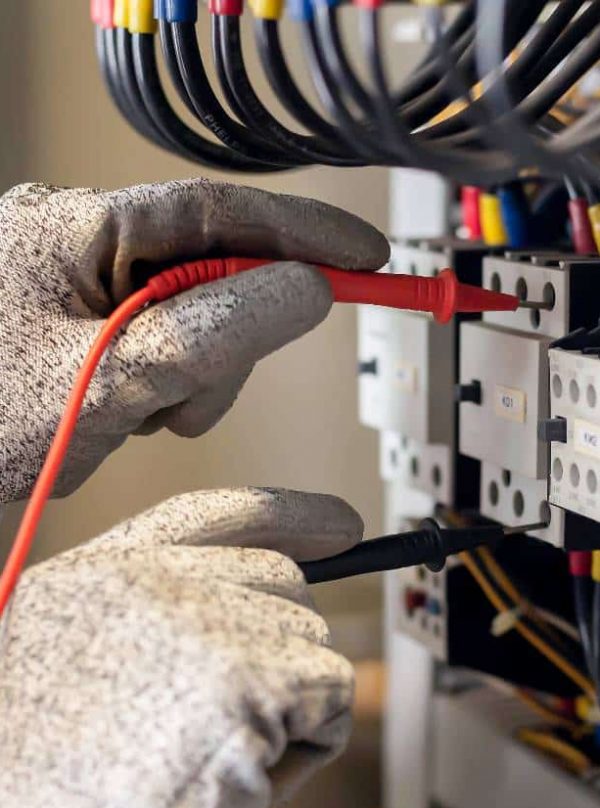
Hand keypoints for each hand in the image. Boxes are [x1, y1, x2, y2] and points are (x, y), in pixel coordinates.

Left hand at [0, 179, 387, 500]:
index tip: (365, 256)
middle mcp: (81, 245)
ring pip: (195, 319)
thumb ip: (204, 335)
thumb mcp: (99, 382)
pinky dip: (167, 388)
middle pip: (211, 270)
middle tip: (187, 399)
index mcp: (74, 229)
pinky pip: (164, 346)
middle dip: (224, 342)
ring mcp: (84, 288)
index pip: (213, 211)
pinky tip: (129, 413)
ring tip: (138, 418)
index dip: (300, 232)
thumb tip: (303, 289)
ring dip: (191, 378)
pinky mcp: (91, 327)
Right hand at [0, 487, 362, 807]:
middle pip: (280, 577)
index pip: (209, 516)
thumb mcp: (89, 671)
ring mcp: (194, 621)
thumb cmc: (63, 801)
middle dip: (281, 647)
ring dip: (288, 704)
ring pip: (310, 635)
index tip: (340, 524)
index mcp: (92, 578)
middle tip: (237, 715)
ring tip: (216, 755)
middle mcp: (141, 582)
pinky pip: (331, 691)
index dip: (286, 515)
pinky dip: (309, 745)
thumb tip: (270, 597)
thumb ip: (166, 616)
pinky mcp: (246, 674)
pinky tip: (244, 776)